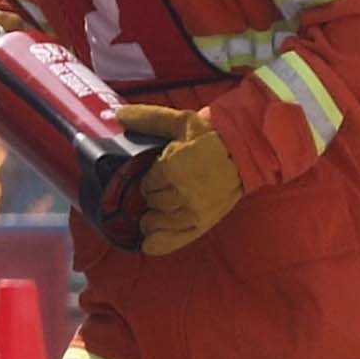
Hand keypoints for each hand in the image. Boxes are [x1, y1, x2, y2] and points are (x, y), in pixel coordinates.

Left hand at [113, 104, 243, 255]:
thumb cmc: (211, 135)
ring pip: (159, 221)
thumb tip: (114, 114)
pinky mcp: (204, 222)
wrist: (245, 151)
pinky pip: (176, 239)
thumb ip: (146, 119)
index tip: (157, 176)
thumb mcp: (178, 121)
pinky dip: (161, 243)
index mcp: (171, 168)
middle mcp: (181, 192)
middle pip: (151, 202)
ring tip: (156, 212)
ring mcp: (193, 210)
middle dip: (152, 197)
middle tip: (161, 190)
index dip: (149, 180)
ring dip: (154, 217)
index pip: (146, 184)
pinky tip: (149, 244)